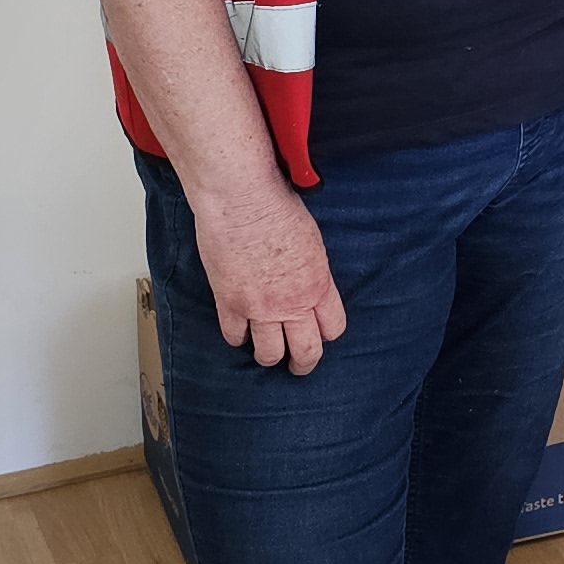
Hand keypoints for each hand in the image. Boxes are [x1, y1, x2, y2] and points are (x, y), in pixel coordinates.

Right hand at [181, 164, 348, 371]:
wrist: (241, 198)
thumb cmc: (277, 207)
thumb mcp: (311, 241)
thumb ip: (312, 271)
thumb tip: (308, 282)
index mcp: (318, 285)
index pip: (333, 328)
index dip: (326, 334)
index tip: (319, 333)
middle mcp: (293, 303)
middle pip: (306, 352)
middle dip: (304, 363)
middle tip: (299, 365)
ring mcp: (260, 307)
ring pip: (269, 353)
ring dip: (269, 355)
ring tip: (267, 354)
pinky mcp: (229, 303)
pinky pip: (234, 336)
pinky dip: (237, 337)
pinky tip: (239, 331)